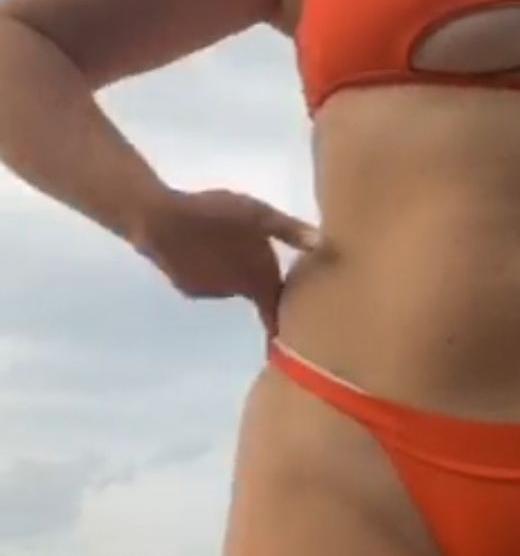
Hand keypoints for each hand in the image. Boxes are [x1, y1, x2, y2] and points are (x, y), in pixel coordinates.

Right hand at [132, 186, 321, 339]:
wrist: (160, 221)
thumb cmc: (215, 215)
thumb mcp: (258, 214)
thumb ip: (289, 230)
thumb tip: (323, 245)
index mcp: (256, 280)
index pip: (276, 310)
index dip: (285, 322)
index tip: (296, 341)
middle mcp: (235, 293)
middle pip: (255, 292)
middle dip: (261, 283)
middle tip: (262, 259)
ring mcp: (209, 293)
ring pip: (232, 284)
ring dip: (235, 271)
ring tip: (229, 243)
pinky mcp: (187, 287)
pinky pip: (209, 281)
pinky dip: (212, 270)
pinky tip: (205, 247)